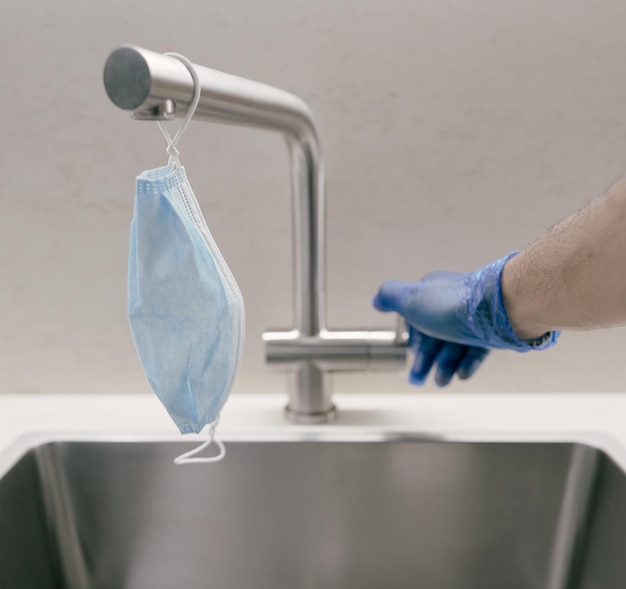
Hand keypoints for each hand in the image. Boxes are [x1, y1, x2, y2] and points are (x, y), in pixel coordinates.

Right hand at [373, 253, 558, 385]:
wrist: (501, 308)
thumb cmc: (454, 304)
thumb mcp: (410, 298)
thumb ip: (391, 296)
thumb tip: (378, 299)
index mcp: (431, 293)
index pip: (416, 319)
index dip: (412, 340)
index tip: (408, 357)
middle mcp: (451, 303)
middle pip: (435, 335)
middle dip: (425, 359)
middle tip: (418, 380)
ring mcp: (472, 317)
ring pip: (455, 344)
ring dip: (444, 365)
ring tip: (441, 381)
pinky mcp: (491, 330)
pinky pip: (476, 349)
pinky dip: (466, 362)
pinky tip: (461, 375)